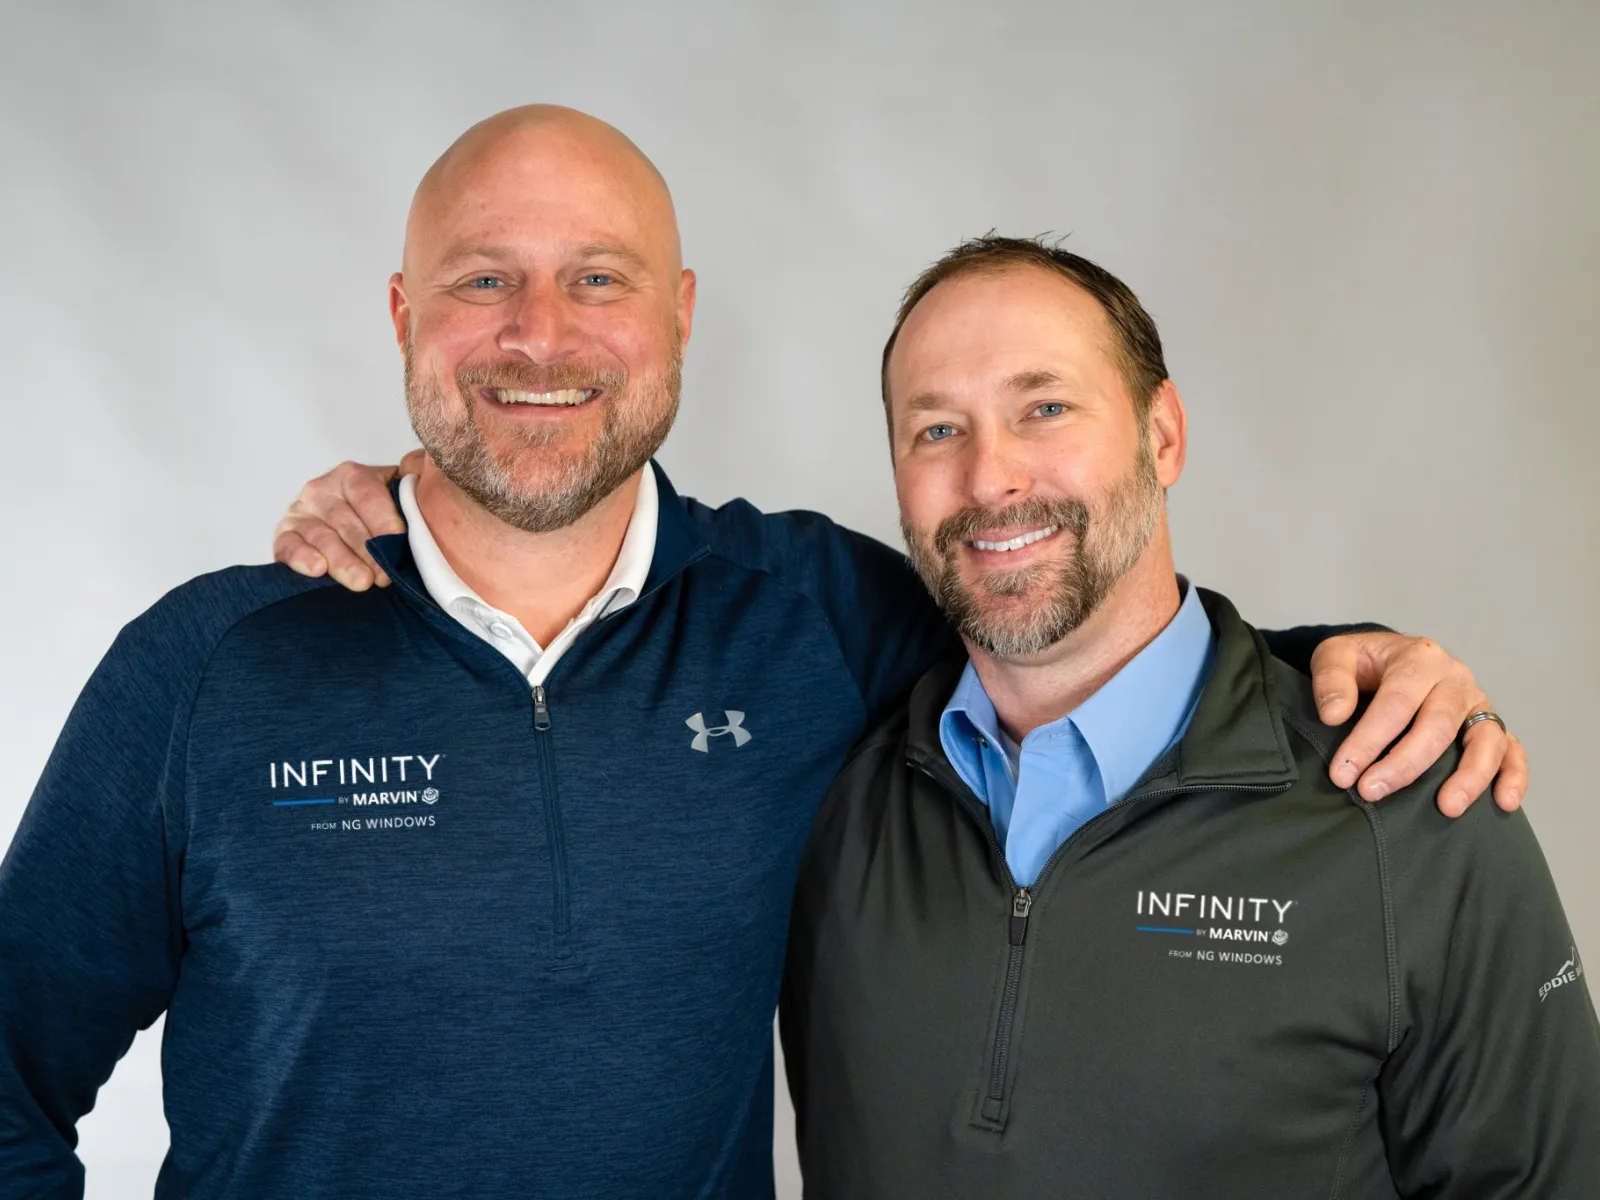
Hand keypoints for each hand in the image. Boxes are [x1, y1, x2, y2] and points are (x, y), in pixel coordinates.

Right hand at [272, 451, 423, 589]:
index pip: (367, 494)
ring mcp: (300, 512)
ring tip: (362, 582)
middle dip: (367, 550)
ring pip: (321, 535)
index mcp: (352, 476)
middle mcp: (322, 490)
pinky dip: (300, 557)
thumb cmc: (381, 517)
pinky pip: (287, 545)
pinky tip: (317, 569)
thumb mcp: (397, 496)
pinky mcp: (285, 535)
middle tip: (385, 576)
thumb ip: (413, 486)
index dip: (384, 520)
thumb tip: (431, 475)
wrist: (352, 529)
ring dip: (342, 560)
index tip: (398, 542)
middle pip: (345, 520)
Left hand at [1311, 633, 1527, 817]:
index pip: (1396, 703)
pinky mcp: (1489, 724)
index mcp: (1418, 658)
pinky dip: (1514, 775)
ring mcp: (1477, 702)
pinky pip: (1512, 749)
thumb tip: (1334, 715)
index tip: (1343, 773)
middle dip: (1405, 764)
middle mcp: (1455, 678)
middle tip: (1371, 791)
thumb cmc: (1363, 663)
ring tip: (1446, 808)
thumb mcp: (1335, 655)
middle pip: (1439, 724)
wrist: (1388, 658)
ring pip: (1485, 739)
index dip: (1369, 740)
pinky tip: (1504, 803)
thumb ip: (1330, 679)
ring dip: (1470, 776)